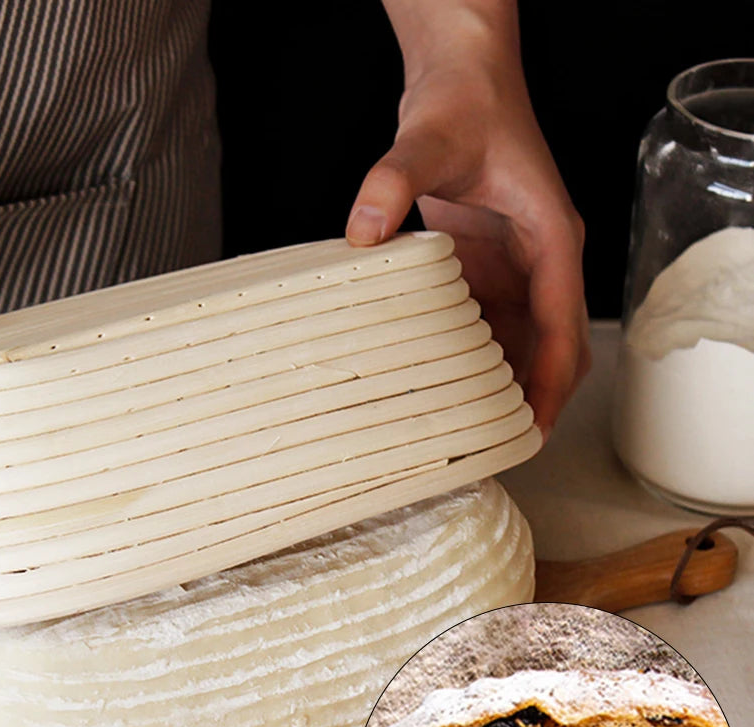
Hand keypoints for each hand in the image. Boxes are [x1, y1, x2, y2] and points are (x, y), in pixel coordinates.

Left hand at [346, 0, 588, 437]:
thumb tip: (362, 231)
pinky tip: (447, 385)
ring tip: (474, 431)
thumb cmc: (465, 106)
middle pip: (554, 345)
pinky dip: (477, 358)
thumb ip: (393, 181)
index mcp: (551, 236)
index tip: (535, 427)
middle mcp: (542, 258)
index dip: (551, 381)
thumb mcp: (427, 140)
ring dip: (506, 384)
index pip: (562, 323)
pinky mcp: (489, 266)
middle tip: (501, 446)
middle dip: (536, 396)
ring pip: (523, 342)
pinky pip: (490, 325)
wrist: (464, 81)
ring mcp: (517, 266)